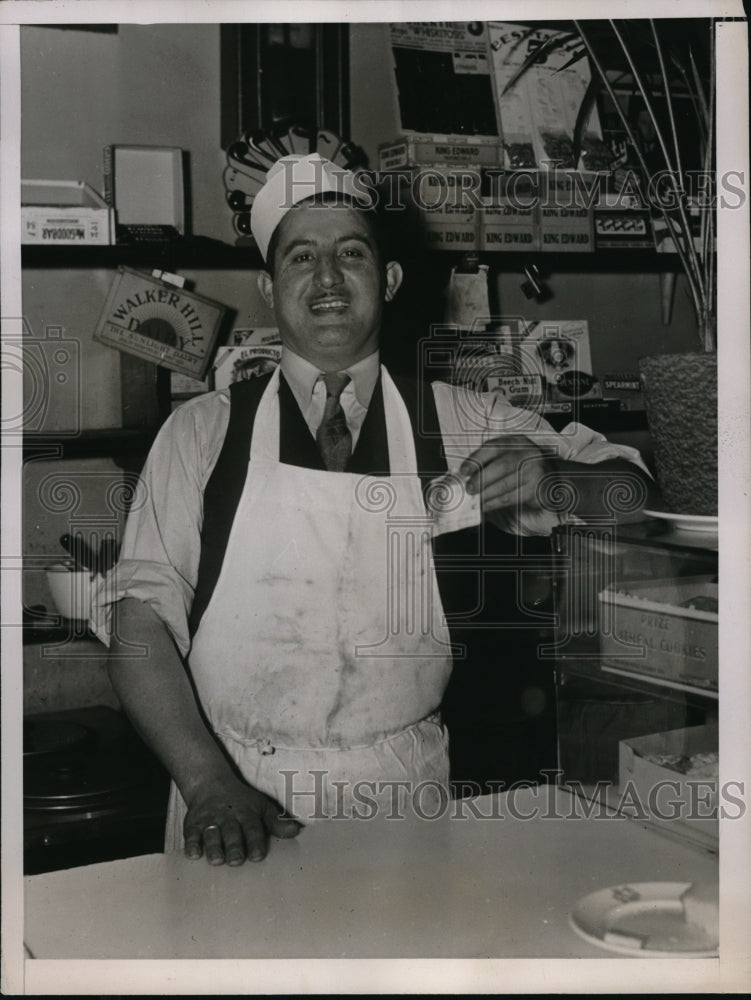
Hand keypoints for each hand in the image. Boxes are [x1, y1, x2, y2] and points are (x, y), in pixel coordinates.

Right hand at [183, 774, 300, 865]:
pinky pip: (191, 834)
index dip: (256, 841)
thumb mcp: (262, 807)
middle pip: (232, 832)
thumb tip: (297, 831)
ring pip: (212, 834)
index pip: (253, 827)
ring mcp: (210, 820)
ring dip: (214, 847)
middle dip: (234, 846)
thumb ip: (277, 823)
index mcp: (247, 813)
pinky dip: (191, 843)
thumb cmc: (243, 802)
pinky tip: (193, 854)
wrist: (211, 784)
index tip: (258, 856)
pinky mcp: (193, 824)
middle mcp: (229, 816)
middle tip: (236, 860)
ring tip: (217, 860)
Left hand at [460, 434, 558, 514]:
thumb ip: (490, 462)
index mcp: (516, 442)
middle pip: (502, 465)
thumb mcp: (509, 456)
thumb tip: (466, 476)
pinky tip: (485, 506)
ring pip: (506, 484)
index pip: (493, 447)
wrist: (552, 478)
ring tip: (475, 500)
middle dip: (481, 478)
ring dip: (487, 494)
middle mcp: (528, 453)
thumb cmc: (523, 467)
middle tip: (469, 489)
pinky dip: (495, 503)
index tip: (463, 471)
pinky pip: (512, 497)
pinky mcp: (536, 488)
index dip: (476, 459)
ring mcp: (534, 470)